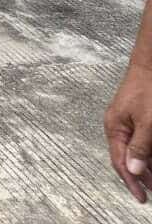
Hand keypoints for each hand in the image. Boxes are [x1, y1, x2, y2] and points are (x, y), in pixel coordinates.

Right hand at [106, 64, 151, 202]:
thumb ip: (141, 146)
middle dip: (141, 177)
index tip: (142, 197)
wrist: (151, 65)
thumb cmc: (148, 90)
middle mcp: (118, 127)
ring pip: (136, 151)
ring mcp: (127, 122)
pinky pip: (141, 141)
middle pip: (127, 158)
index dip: (132, 181)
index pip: (120, 161)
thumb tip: (133, 169)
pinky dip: (149, 153)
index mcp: (114, 128)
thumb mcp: (147, 121)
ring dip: (147, 166)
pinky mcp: (138, 118)